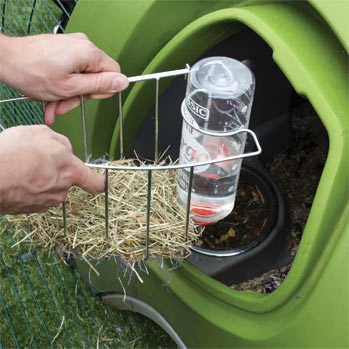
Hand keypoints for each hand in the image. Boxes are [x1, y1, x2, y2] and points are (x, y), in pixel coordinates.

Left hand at [0, 33, 128, 124]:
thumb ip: (100, 85)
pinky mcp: (62, 49)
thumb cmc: (32, 72)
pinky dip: (62, 86)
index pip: (114, 73)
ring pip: (81, 77)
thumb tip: (124, 82)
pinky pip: (70, 71)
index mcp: (89, 53)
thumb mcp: (71, 87)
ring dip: (69, 95)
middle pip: (95, 77)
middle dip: (80, 95)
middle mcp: (83, 46)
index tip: (87, 97)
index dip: (103, 90)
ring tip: (54, 106)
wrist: (6, 60)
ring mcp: (71, 46)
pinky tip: (51, 100)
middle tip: (65, 105)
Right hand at [0, 125, 104, 213]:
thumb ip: (61, 142)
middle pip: (67, 181)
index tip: (101, 182)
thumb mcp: (42, 133)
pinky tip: (16, 177)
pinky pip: (35, 196)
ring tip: (22, 166)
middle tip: (37, 158)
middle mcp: (62, 191)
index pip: (96, 183)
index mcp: (72, 172)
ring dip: (41, 179)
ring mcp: (45, 202)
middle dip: (57, 170)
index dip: (100, 182)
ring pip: (49, 189)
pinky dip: (28, 189)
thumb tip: (66, 149)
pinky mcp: (29, 209)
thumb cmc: (14, 152)